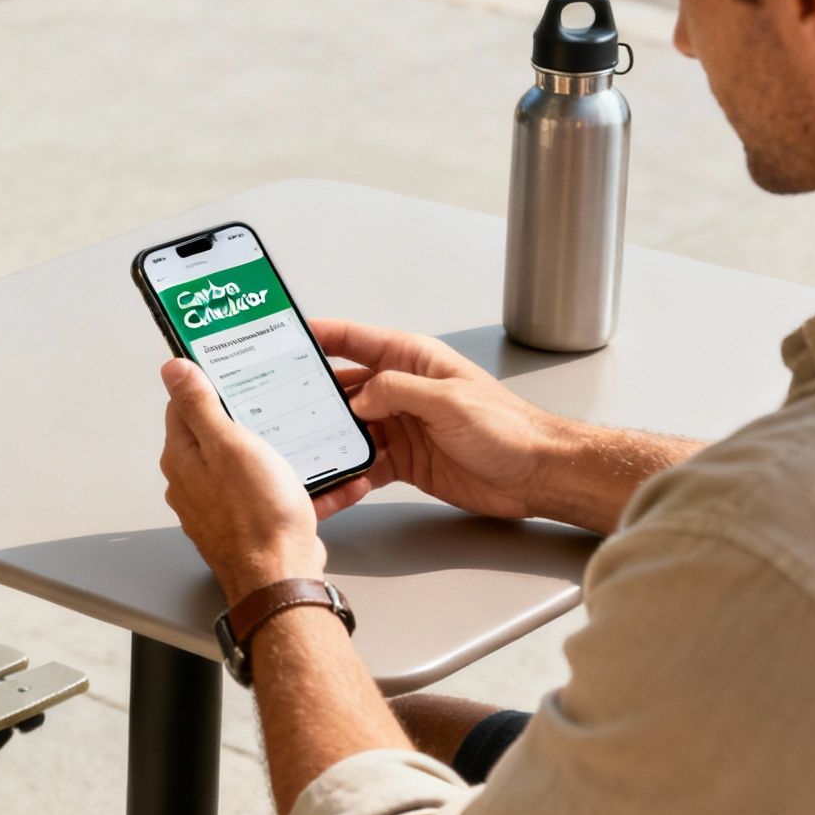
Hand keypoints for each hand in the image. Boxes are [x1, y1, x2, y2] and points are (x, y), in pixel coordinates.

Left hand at [158, 358, 371, 602]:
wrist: (282, 577)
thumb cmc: (256, 515)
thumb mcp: (229, 444)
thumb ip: (200, 405)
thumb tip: (172, 370)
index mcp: (184, 458)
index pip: (185, 407)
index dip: (210, 385)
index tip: (236, 372)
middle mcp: (196, 483)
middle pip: (221, 436)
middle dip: (255, 420)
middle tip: (283, 405)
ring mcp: (224, 506)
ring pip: (256, 468)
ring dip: (288, 456)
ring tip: (317, 443)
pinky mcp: (253, 525)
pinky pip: (280, 498)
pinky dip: (307, 489)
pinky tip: (335, 483)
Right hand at [311, 319, 564, 520]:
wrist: (536, 475)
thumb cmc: (509, 429)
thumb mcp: (449, 400)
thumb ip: (397, 391)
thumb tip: (357, 397)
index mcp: (414, 361)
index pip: (357, 340)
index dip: (321, 336)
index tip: (287, 336)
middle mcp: (403, 391)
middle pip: (345, 387)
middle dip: (312, 394)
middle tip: (278, 402)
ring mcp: (401, 426)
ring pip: (349, 428)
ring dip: (326, 437)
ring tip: (298, 445)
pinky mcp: (404, 460)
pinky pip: (364, 463)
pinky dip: (347, 471)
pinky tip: (334, 478)